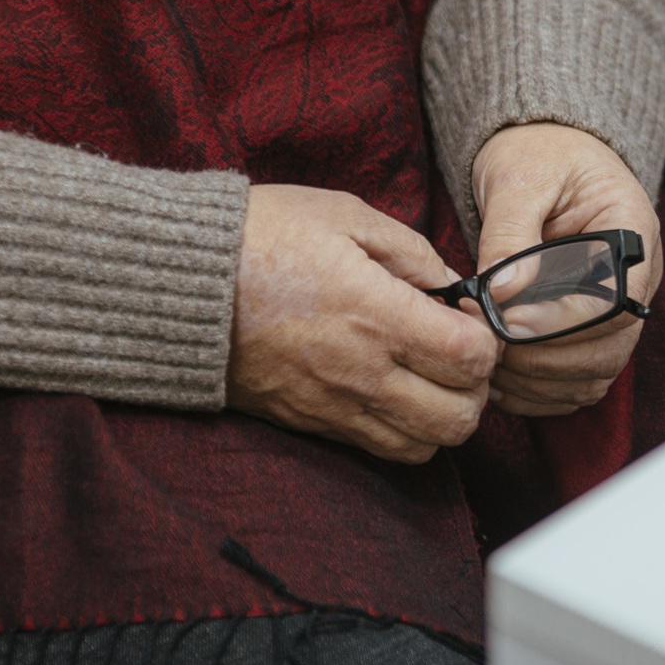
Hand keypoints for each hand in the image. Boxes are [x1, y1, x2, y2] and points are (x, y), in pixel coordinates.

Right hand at [227, 184, 498, 463]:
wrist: (179, 285)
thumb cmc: (260, 237)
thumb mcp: (343, 215)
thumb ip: (410, 250)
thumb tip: (450, 283)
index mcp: (378, 315)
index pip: (472, 359)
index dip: (486, 339)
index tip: (466, 316)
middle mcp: (363, 372)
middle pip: (459, 418)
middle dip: (474, 388)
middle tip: (457, 351)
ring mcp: (335, 405)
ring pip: (424, 446)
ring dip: (441, 416)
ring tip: (428, 376)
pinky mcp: (310, 422)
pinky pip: (379, 450)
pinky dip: (402, 431)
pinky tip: (393, 391)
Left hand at [470, 123, 661, 415]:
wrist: (544, 154)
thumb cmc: (535, 155)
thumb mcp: (518, 178)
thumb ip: (510, 235)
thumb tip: (500, 294)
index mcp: (631, 234)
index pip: (613, 303)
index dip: (560, 323)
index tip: (506, 323)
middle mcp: (635, 282)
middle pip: (608, 348)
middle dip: (541, 357)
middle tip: (481, 341)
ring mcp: (617, 312)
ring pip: (593, 375)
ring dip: (537, 381)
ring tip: (484, 358)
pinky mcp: (592, 334)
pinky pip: (576, 384)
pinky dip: (538, 392)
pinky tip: (496, 376)